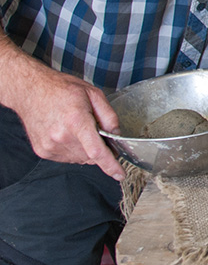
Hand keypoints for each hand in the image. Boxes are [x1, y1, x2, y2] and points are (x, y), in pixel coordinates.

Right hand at [1, 46, 124, 180]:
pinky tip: (67, 133)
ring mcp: (50, 146)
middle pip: (91, 156)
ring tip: (76, 127)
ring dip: (85, 149)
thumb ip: (109, 117)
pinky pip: (67, 158)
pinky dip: (73, 149)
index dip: (110, 166)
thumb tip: (117, 136)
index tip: (119, 175)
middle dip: (99, 147)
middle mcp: (61, 137)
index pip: (96, 152)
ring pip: (80, 159)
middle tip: (93, 129)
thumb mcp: (94, 94)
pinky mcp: (43, 152)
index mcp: (76, 121)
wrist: (31, 91)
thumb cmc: (62, 89)